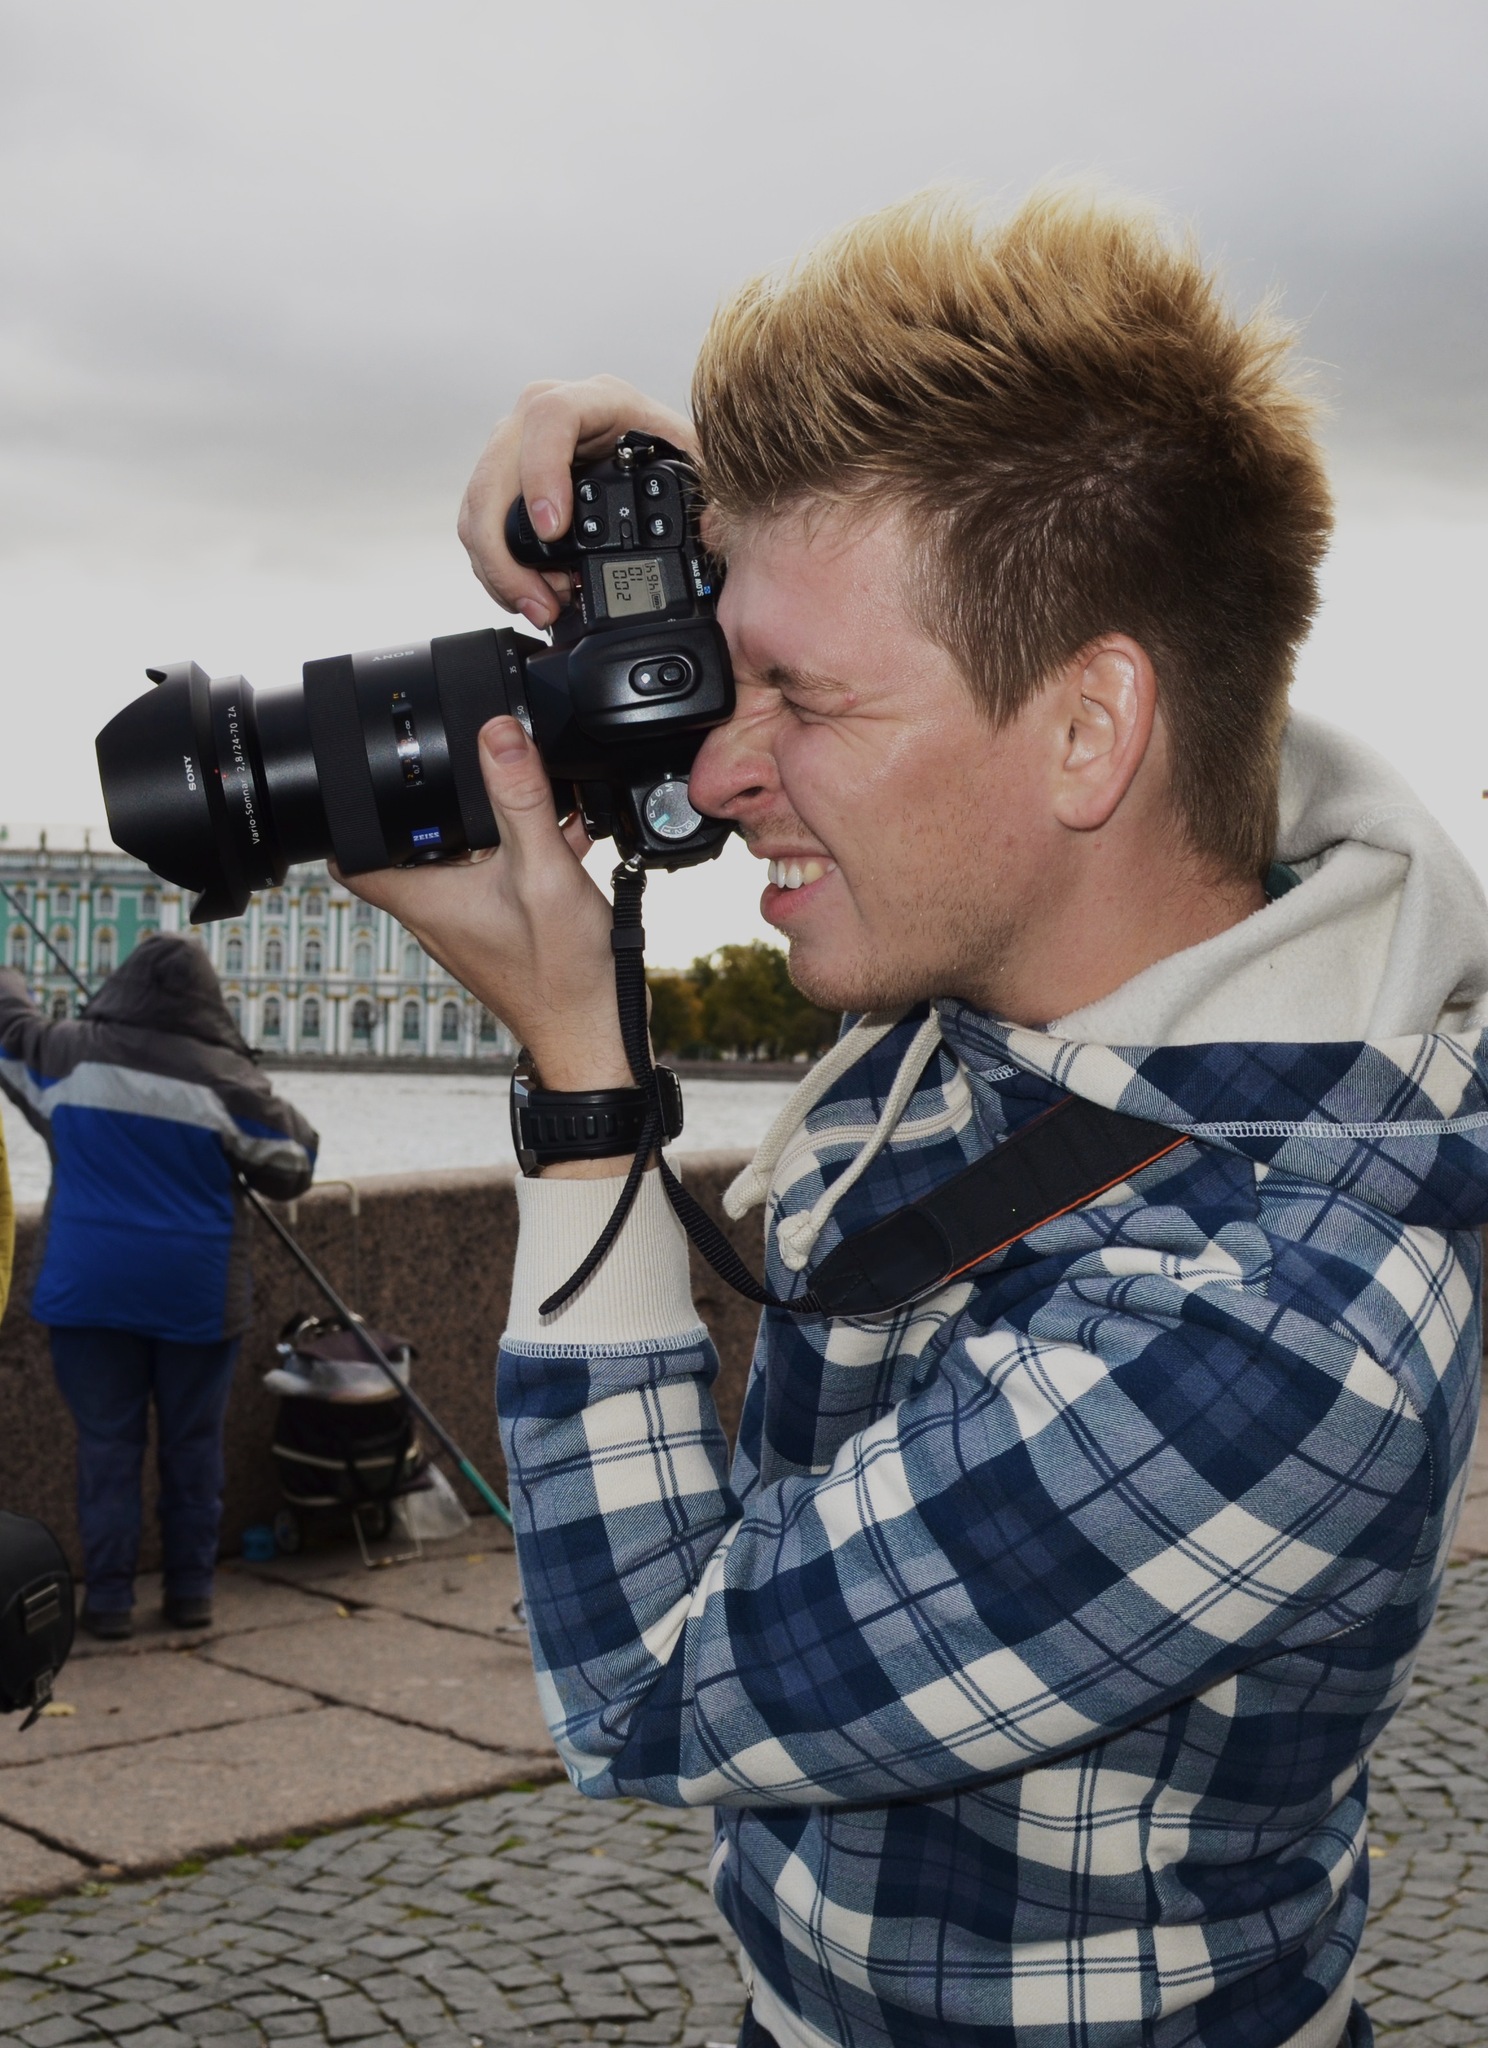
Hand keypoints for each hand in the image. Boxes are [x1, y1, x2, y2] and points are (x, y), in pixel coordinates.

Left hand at [338, 716, 631, 1095]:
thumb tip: (497, 735)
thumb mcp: (542, 871)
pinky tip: (562, 838)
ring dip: (487, 829)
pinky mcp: (501, 933)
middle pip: (408, 848)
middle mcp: (436, 916)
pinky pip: (497, 880)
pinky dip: (519, 855)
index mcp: (425, 899)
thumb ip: (520, 799)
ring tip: (527, 803)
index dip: (344, 814)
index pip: (348, 857)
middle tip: (459, 772)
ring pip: (458, 862)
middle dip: (433, 806)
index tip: (360, 777)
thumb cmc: (562, 975)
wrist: (596, 1033)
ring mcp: (468, 927)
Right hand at [457, 375, 697, 626]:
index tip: (553, 530)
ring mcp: (519, 447)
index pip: (551, 418)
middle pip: (494, 471)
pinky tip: (531, 596)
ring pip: (478, 505)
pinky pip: (481, 525)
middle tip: (541, 600)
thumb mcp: (701, 466)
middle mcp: (546, 415)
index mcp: (597, 400)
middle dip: (506, 549)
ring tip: (542, 607)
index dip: (542, 472)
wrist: (659, 458)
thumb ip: (710, 493)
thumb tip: (713, 526)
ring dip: (500, 568)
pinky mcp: (506, 481)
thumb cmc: (678, 454)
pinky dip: (498, 569)